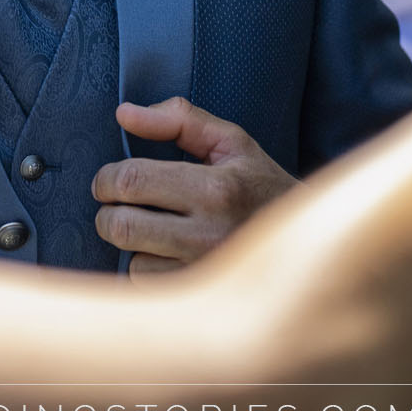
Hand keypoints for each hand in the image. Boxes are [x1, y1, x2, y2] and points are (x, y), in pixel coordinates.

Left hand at [91, 98, 298, 274]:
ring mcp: (205, 271)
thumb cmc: (259, 185)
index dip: (107, 178)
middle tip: (115, 204)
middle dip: (107, 211)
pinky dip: (145, 267)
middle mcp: (210, 234)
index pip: (132, 180)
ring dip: (129, 242)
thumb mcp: (231, 142)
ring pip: (131, 259)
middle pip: (122, 225)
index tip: (109, 180)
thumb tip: (124, 114)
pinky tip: (163, 253)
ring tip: (147, 227)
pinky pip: (147, 285)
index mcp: (216, 189)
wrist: (304, 242)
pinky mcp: (201, 297)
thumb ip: (179, 120)